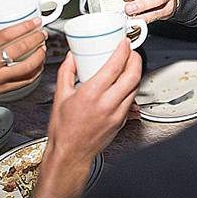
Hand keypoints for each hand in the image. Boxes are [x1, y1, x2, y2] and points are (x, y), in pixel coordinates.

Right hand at [0, 18, 46, 103]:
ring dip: (39, 56)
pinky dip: (36, 72)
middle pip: (19, 49)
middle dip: (35, 39)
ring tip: (43, 48)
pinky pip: (25, 81)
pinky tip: (39, 64)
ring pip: (26, 67)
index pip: (5, 35)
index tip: (34, 22)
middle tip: (42, 33)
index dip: (24, 27)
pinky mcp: (2, 89)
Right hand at [32, 39, 141, 197]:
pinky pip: (132, 100)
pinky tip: (126, 84)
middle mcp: (107, 104)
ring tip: (130, 65)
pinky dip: (132, 88)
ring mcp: (117, 113)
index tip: (124, 43)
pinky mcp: (122, 121)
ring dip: (135, 73)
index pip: (115, 66)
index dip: (123, 50)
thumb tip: (73, 57)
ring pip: (135, 87)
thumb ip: (67, 72)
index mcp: (91, 94)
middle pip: (133, 75)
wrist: (70, 154)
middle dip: (135, 59)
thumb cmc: (64, 130)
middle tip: (131, 52)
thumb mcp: (61, 96)